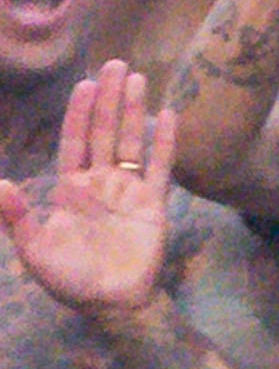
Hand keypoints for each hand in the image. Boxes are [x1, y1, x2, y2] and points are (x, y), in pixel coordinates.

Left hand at [0, 62, 181, 322]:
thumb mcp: (34, 249)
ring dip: (134, 111)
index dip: (79, 112)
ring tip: (139, 79)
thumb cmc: (70, 279)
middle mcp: (100, 183)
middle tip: (117, 64)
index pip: (75, 140)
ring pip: (131, 142)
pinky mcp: (154, 205)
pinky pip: (161, 167)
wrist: (112, 304)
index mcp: (71, 187)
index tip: (85, 83)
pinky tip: (169, 117)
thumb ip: (18, 217)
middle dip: (109, 99)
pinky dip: (165, 143)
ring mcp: (129, 192)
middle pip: (104, 131)